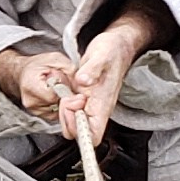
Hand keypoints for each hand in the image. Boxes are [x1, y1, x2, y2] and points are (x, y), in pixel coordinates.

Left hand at [55, 25, 143, 148]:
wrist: (115, 45)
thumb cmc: (112, 51)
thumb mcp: (101, 55)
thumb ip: (91, 69)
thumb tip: (82, 81)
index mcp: (103, 105)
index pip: (93, 135)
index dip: (79, 131)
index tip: (73, 111)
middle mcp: (96, 108)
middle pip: (79, 132)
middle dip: (67, 118)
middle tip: (68, 97)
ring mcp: (89, 104)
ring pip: (72, 122)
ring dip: (65, 110)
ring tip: (69, 91)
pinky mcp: (82, 98)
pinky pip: (70, 110)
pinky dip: (64, 103)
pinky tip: (67, 89)